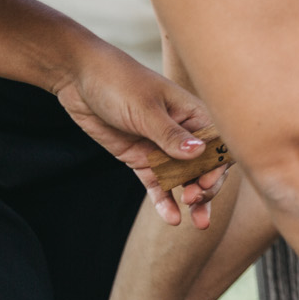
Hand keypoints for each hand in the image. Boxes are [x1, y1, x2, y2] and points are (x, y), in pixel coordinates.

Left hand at [52, 40, 225, 227]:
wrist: (79, 78)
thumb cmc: (118, 82)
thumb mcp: (145, 109)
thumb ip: (170, 135)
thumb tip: (199, 154)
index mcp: (193, 114)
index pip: (218, 144)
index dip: (219, 165)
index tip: (207, 181)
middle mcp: (182, 133)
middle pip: (205, 166)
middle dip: (206, 186)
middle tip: (196, 199)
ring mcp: (161, 148)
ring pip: (184, 179)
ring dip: (192, 200)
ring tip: (197, 222)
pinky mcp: (141, 158)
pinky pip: (157, 184)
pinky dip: (165, 201)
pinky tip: (172, 218)